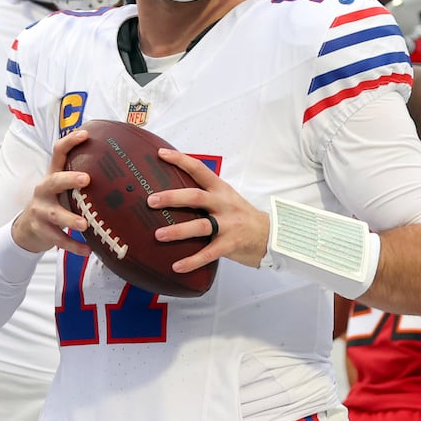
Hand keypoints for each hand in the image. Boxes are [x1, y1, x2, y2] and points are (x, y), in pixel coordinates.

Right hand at [12, 130, 92, 256]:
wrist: (27, 229)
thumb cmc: (55, 204)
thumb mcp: (64, 190)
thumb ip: (82, 182)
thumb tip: (121, 169)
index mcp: (52, 175)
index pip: (58, 152)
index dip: (70, 141)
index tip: (86, 133)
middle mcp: (44, 190)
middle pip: (53, 180)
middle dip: (69, 179)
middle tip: (86, 179)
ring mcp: (40, 210)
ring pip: (54, 214)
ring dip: (70, 219)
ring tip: (85, 224)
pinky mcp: (40, 229)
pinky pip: (58, 238)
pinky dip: (73, 246)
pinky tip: (88, 250)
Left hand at [148, 149, 269, 269]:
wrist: (269, 235)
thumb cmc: (241, 216)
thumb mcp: (226, 198)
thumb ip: (205, 195)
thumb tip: (172, 194)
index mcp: (221, 189)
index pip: (199, 169)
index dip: (181, 160)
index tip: (161, 154)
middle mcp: (224, 204)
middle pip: (196, 197)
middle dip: (172, 198)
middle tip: (151, 201)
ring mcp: (228, 225)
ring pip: (200, 225)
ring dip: (178, 230)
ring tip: (159, 235)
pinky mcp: (230, 244)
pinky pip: (209, 253)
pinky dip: (192, 261)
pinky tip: (177, 266)